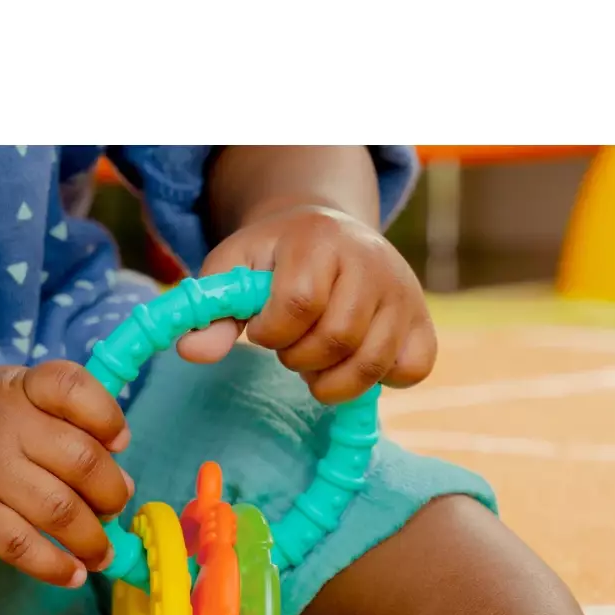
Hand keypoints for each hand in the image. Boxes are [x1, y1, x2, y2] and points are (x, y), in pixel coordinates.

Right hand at [0, 362, 131, 586]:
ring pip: (60, 511)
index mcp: (25, 388)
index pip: (74, 389)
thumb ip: (70, 419)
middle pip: (82, 461)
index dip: (108, 417)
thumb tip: (121, 475)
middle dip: (112, 494)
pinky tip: (73, 574)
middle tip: (113, 508)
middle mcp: (7, 427)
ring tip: (101, 552)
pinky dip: (54, 567)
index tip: (119, 441)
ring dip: (93, 540)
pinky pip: (21, 548)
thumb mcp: (19, 392)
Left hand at [179, 205, 436, 403]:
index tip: (265, 330)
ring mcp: (402, 292)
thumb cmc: (273, 259)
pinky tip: (355, 361)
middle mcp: (370, 261)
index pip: (300, 302)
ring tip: (318, 359)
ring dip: (334, 379)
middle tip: (291, 345)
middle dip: (300, 358)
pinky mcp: (422, 322)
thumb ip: (211, 311)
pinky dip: (381, 379)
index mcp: (319, 239)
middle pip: (336, 339)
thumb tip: (192, 352)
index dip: (274, 332)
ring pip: (373, 363)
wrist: (327, 234)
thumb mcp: (234, 271)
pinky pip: (411, 370)